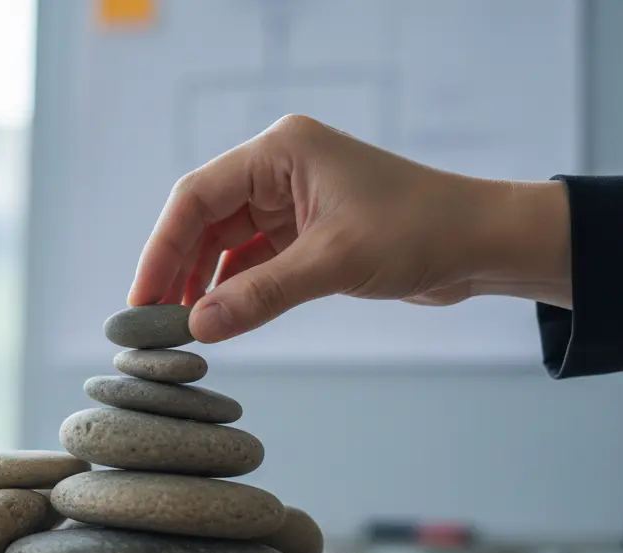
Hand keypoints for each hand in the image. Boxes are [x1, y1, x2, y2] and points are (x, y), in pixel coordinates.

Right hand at [129, 115, 572, 342]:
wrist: (481, 244)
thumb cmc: (419, 231)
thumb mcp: (333, 263)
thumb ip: (261, 295)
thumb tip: (197, 329)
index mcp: (279, 152)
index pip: (196, 197)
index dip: (162, 249)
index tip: (141, 298)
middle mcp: (279, 170)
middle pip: (204, 220)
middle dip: (178, 271)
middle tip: (153, 322)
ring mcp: (292, 201)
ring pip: (225, 245)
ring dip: (204, 285)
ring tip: (181, 329)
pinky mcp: (307, 233)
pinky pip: (253, 262)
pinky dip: (235, 291)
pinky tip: (219, 321)